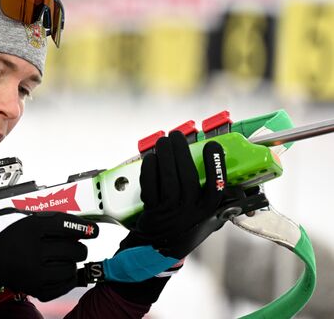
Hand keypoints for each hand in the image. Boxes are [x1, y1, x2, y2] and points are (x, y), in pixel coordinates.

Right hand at [0, 208, 98, 301]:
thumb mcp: (22, 216)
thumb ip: (48, 219)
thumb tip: (75, 224)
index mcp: (32, 227)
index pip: (68, 226)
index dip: (85, 228)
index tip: (93, 230)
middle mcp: (34, 249)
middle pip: (74, 249)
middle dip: (78, 247)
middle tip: (72, 246)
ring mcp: (34, 271)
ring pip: (71, 269)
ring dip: (71, 264)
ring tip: (63, 260)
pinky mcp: (33, 286)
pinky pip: (62, 285)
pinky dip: (66, 279)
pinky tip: (59, 272)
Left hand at [106, 131, 228, 303]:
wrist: (158, 251)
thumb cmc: (187, 229)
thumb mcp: (209, 219)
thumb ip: (220, 202)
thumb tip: (236, 179)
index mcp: (208, 212)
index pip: (216, 187)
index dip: (215, 165)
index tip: (213, 145)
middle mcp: (190, 213)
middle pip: (187, 176)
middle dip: (180, 151)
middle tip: (176, 135)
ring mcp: (170, 213)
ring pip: (167, 178)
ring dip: (165, 155)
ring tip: (163, 141)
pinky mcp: (152, 212)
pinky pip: (150, 186)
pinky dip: (149, 170)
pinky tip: (151, 158)